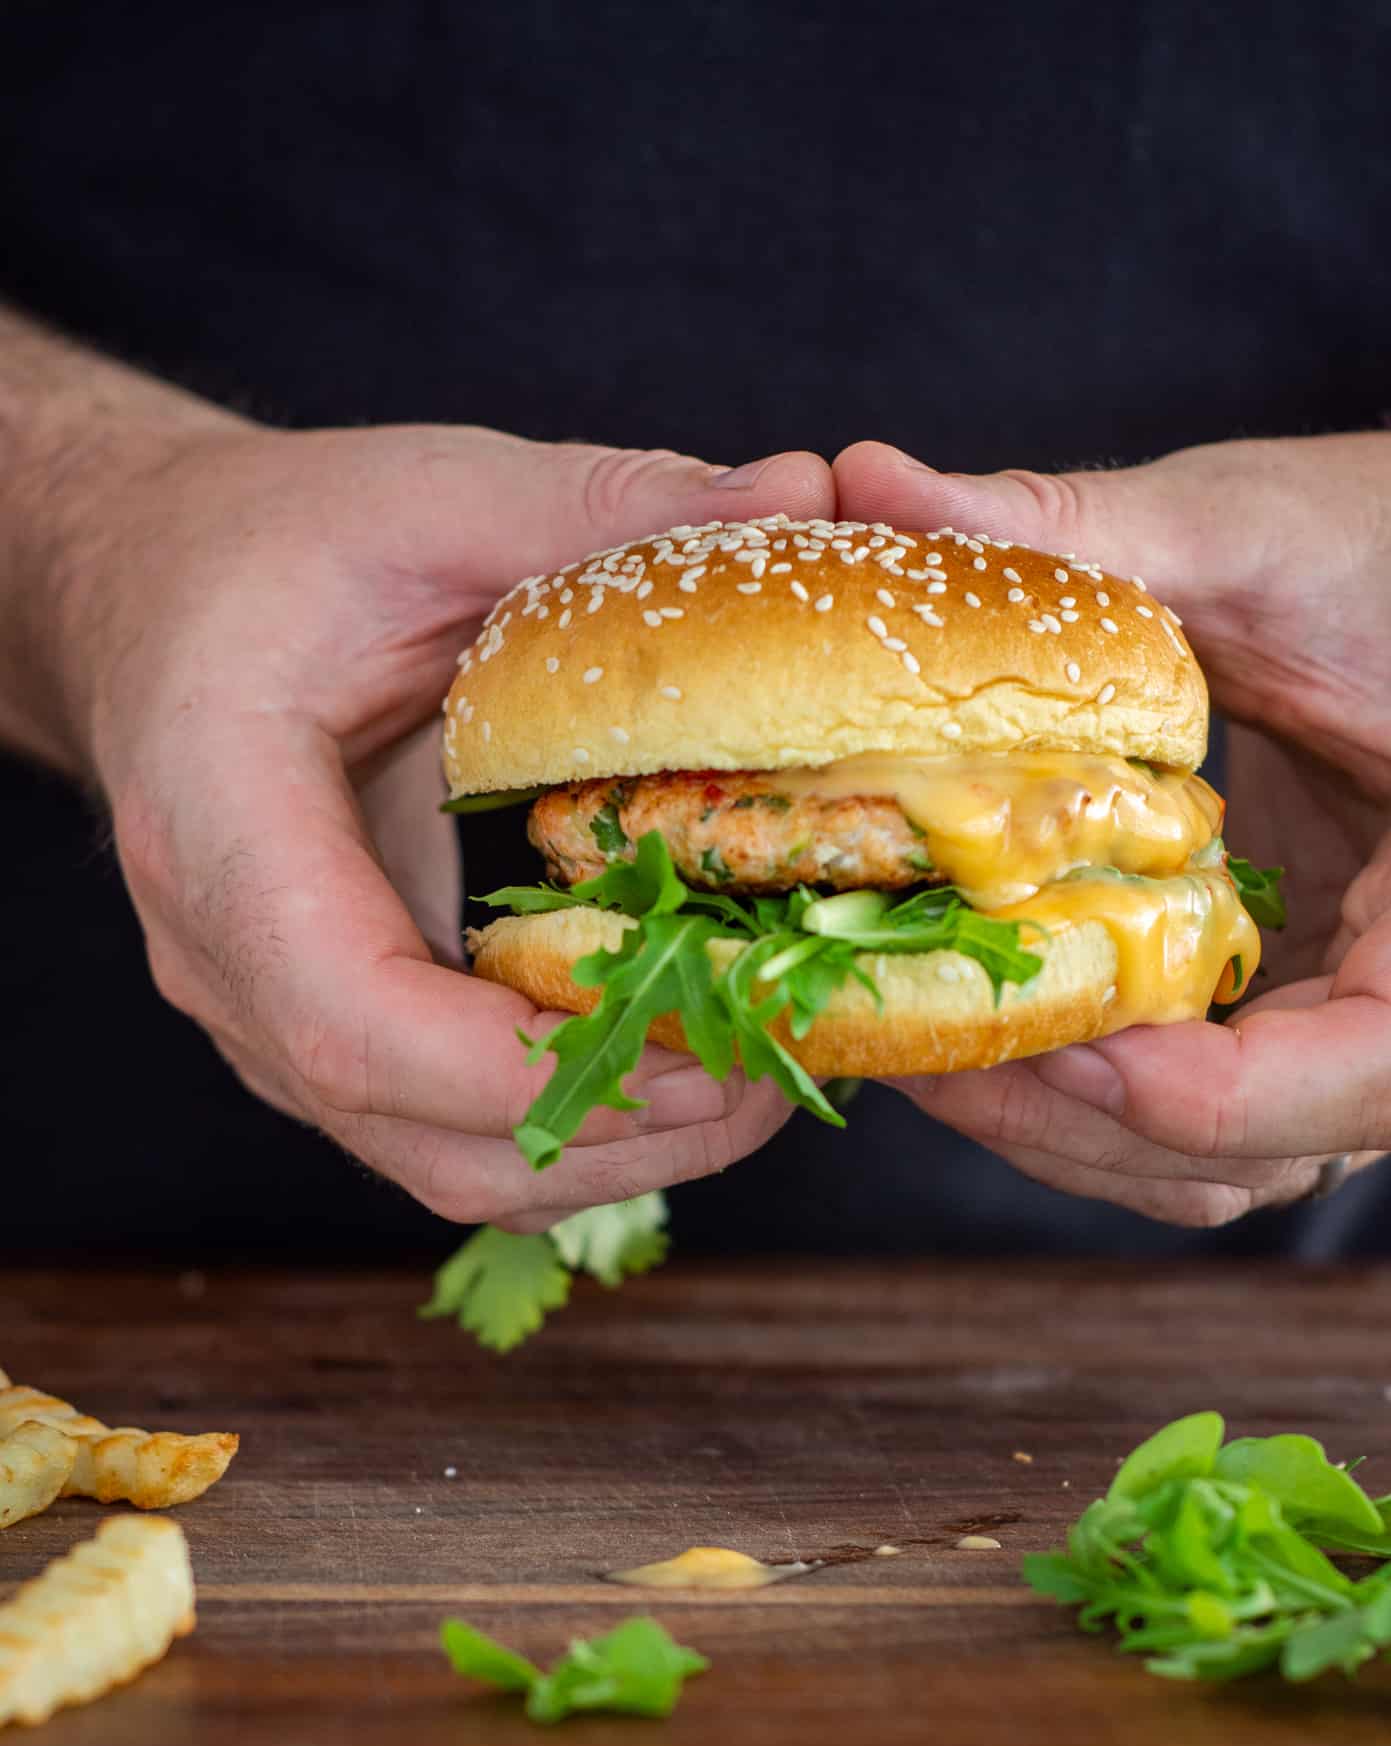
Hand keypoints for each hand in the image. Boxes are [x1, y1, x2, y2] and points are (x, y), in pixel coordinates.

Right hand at [36, 403, 831, 1227]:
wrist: (158, 601)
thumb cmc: (268, 549)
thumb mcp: (422, 497)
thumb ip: (591, 506)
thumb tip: (793, 494)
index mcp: (219, 827)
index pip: (354, 1020)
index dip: (532, 1065)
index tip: (699, 1035)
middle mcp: (232, 961)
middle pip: (425, 1136)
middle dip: (626, 1125)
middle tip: (780, 1059)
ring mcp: (276, 1018)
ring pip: (451, 1167)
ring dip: (623, 1148)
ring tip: (761, 1070)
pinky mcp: (335, 1034)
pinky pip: (456, 1134)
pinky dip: (584, 1123)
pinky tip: (685, 1053)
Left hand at [832, 427, 1390, 1224]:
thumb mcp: (1254, 531)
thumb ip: (1084, 531)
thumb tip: (875, 480)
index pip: (1387, 1068)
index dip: (1218, 1097)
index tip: (1070, 1052)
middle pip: (1268, 1150)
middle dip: (1080, 1121)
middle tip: (920, 1040)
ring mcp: (1357, 1023)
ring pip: (1216, 1164)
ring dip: (1061, 1130)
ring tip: (921, 1033)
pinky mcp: (1289, 1014)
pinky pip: (1192, 1118)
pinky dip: (1079, 1101)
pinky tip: (978, 1010)